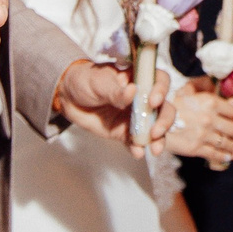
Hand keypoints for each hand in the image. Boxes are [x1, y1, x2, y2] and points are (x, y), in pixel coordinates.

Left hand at [52, 61, 179, 156]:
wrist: (68, 98)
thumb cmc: (85, 80)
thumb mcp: (98, 82)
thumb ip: (115, 90)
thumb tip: (132, 92)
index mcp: (138, 78)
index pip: (159, 81)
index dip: (161, 90)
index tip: (152, 101)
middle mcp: (142, 98)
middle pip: (164, 108)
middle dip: (164, 120)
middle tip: (155, 131)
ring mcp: (135, 117)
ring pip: (155, 128)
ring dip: (158, 139)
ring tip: (154, 149)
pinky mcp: (125, 133)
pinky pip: (136, 142)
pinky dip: (139, 148)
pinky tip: (137, 153)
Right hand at [164, 77, 232, 165]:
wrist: (153, 121)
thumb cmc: (172, 106)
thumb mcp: (191, 93)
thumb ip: (209, 96)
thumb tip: (225, 99)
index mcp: (210, 101)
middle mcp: (209, 117)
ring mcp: (203, 134)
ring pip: (226, 142)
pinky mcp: (196, 148)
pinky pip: (215, 154)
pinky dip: (224, 156)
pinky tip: (228, 157)